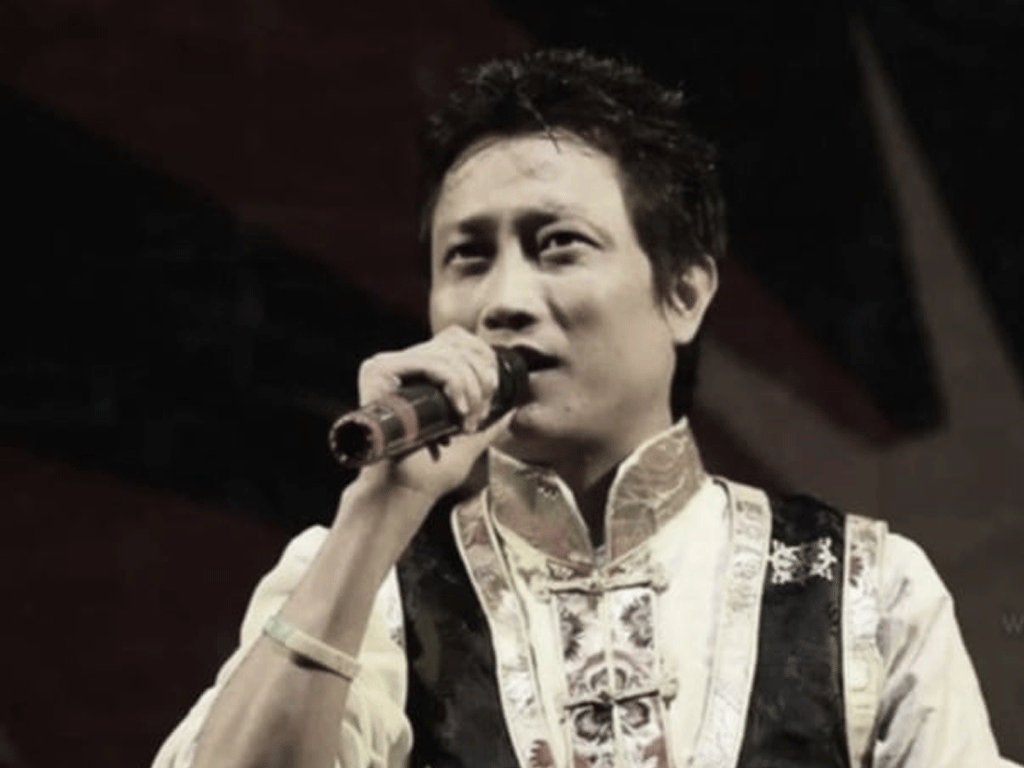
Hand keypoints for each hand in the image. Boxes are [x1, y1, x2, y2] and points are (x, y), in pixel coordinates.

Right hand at [352, 326, 514, 502]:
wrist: (402, 493)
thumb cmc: (428, 474)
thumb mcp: (469, 444)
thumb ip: (488, 424)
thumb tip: (511, 409)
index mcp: (418, 374)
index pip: (458, 340)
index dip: (483, 361)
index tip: (488, 401)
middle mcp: (401, 365)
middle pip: (457, 342)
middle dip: (481, 378)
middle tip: (478, 415)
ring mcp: (388, 366)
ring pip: (448, 353)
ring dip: (470, 386)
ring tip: (467, 418)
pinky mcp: (379, 371)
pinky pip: (431, 362)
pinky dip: (454, 383)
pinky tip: (458, 411)